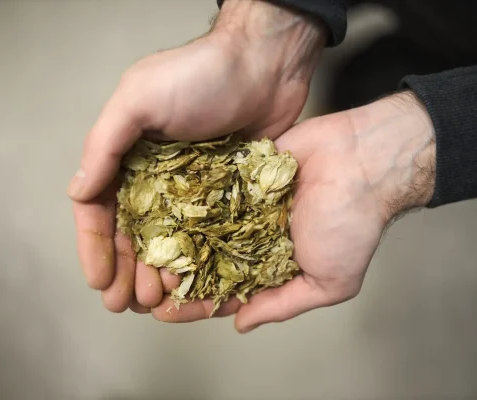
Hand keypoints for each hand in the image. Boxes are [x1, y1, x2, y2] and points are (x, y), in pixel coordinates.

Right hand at [68, 0, 324, 311]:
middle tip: (126, 304)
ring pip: (167, 241)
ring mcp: (190, 188)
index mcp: (127, 155)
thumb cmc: (200, 75)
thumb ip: (106, 144)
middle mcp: (155, 176)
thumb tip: (77, 191)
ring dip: (158, 272)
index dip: (96, 247)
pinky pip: (204, 234)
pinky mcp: (223, 194)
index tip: (99, 282)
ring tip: (156, 301)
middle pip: (133, 233)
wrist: (264, 66)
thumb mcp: (140, 98)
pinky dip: (195, 260)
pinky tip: (192, 283)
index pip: (101, 209)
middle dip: (126, 270)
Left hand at [151, 91, 435, 331]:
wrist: (360, 161)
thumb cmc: (352, 224)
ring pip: (201, 227)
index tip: (165, 312)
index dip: (196, 305)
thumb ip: (284, 304)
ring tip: (141, 253)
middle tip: (143, 283)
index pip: (227, 293)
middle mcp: (253, 236)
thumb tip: (242, 324)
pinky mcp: (239, 174)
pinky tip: (157, 212)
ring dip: (174, 241)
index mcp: (272, 265)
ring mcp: (244, 205)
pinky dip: (185, 201)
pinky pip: (207, 190)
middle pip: (206, 261)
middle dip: (177, 275)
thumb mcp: (329, 282)